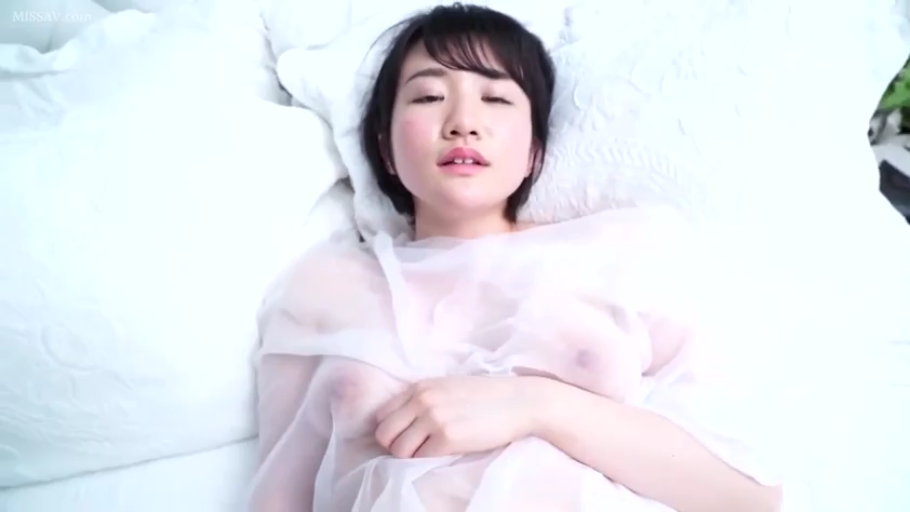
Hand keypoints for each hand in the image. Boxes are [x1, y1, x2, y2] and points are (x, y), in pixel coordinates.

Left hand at [373, 376, 539, 458]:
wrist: (519, 402)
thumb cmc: (486, 396)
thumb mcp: (448, 387)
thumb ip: (423, 398)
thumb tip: (403, 421)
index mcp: (420, 387)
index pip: (381, 415)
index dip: (391, 430)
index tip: (404, 437)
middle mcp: (422, 400)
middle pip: (384, 434)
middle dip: (395, 446)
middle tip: (413, 450)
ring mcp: (434, 418)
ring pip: (399, 449)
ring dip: (409, 457)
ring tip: (427, 453)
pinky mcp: (448, 438)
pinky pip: (420, 458)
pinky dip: (426, 461)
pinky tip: (442, 454)